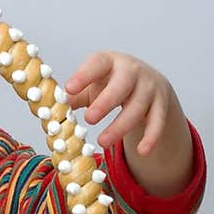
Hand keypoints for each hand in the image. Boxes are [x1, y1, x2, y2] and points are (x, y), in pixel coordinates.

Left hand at [64, 51, 179, 156]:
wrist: (148, 82)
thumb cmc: (110, 84)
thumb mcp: (92, 85)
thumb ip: (74, 96)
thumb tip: (52, 110)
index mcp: (109, 62)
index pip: (97, 63)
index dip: (84, 75)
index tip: (69, 88)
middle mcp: (132, 70)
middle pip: (122, 85)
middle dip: (106, 102)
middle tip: (89, 119)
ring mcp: (149, 87)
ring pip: (138, 106)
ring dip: (120, 125)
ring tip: (102, 141)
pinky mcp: (161, 104)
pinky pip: (158, 122)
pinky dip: (151, 137)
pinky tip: (142, 151)